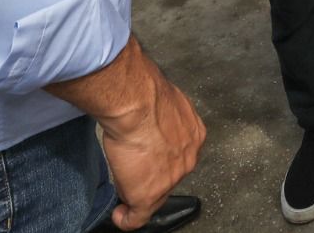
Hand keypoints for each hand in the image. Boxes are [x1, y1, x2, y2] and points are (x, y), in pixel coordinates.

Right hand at [98, 55, 205, 228]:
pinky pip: (139, 215)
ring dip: (139, 191)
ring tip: (124, 186)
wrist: (137, 105)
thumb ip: (161, 112)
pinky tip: (120, 215)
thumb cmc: (144, 95)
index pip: (179, 153)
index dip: (162, 157)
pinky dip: (128, 218)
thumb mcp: (161, 99)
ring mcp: (171, 178)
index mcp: (193, 134)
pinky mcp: (149, 195)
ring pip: (154, 193)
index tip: (151, 158)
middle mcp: (188, 157)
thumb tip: (146, 110)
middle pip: (170, 174)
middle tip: (133, 170)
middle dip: (153, 173)